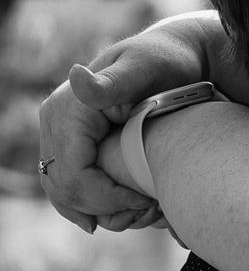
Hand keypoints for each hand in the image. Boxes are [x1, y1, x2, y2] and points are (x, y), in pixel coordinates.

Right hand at [36, 14, 218, 232]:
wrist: (172, 57)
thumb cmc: (166, 62)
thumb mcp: (146, 68)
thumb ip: (112, 82)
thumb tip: (77, 77)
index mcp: (67, 111)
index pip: (73, 175)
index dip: (107, 198)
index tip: (147, 201)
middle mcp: (55, 125)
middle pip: (64, 190)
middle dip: (105, 210)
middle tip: (148, 211)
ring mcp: (61, 138)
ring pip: (64, 194)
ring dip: (100, 213)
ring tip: (141, 212)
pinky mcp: (74, 147)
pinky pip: (72, 188)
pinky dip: (96, 206)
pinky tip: (126, 212)